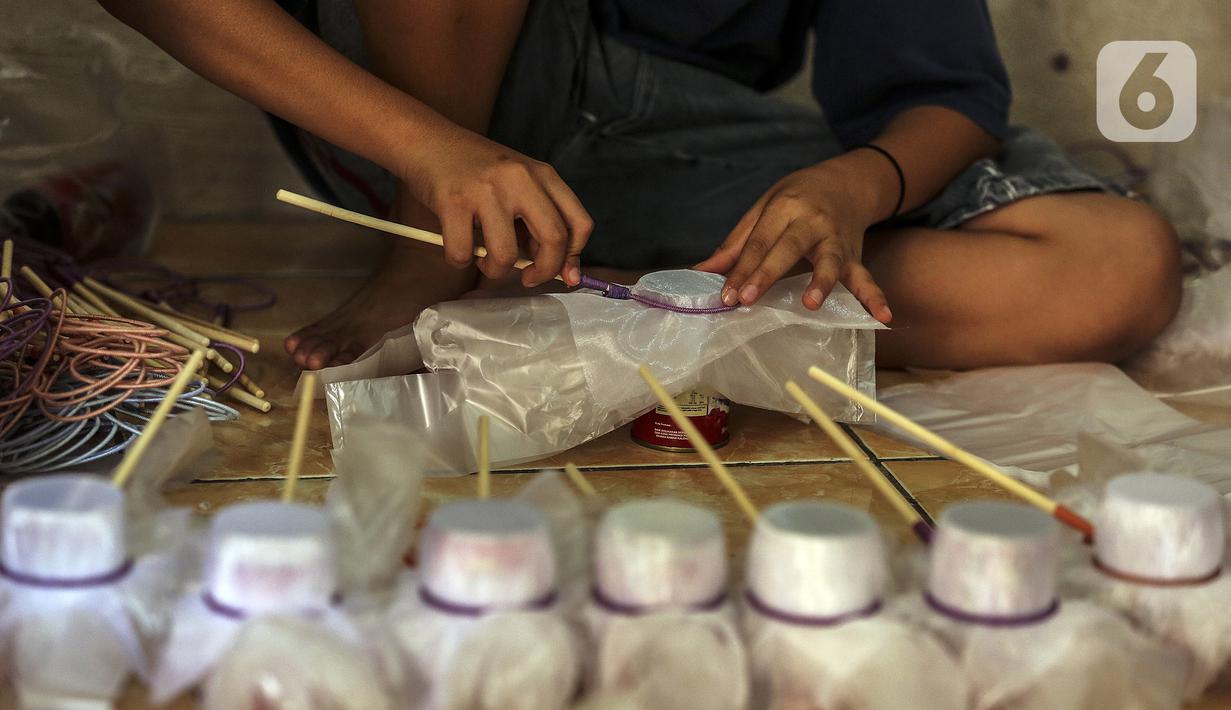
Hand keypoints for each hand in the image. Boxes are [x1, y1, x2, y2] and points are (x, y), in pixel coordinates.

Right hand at [400, 123, 592, 286]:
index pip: (580, 223)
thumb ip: (539, 219)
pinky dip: (460, 260)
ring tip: (484, 261)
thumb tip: (564, 271)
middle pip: (554, 240)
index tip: (562, 272)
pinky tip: (457, 246)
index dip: (574, 256)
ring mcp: (486, 190)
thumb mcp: (518, 183)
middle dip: (544, 271)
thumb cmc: (475, 170)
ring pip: (506, 255)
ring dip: (494, 271)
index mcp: (542, 174)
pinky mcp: (452, 201)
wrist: (427, 139)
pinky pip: (463, 254)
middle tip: (527, 278)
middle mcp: (520, 179)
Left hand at [694, 153, 895, 322]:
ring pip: (829, 261)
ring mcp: (836, 240)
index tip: (725, 296)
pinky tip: (883, 318)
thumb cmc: (797, 198)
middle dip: (766, 274)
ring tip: (811, 303)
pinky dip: (875, 297)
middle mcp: (812, 222)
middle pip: (787, 249)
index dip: (740, 269)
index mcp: (784, 208)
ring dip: (821, 282)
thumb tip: (701, 270)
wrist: (847, 182)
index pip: (758, 242)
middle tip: (747, 299)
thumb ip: (736, 243)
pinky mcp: (855, 255)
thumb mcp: (763, 209)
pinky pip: (866, 277)